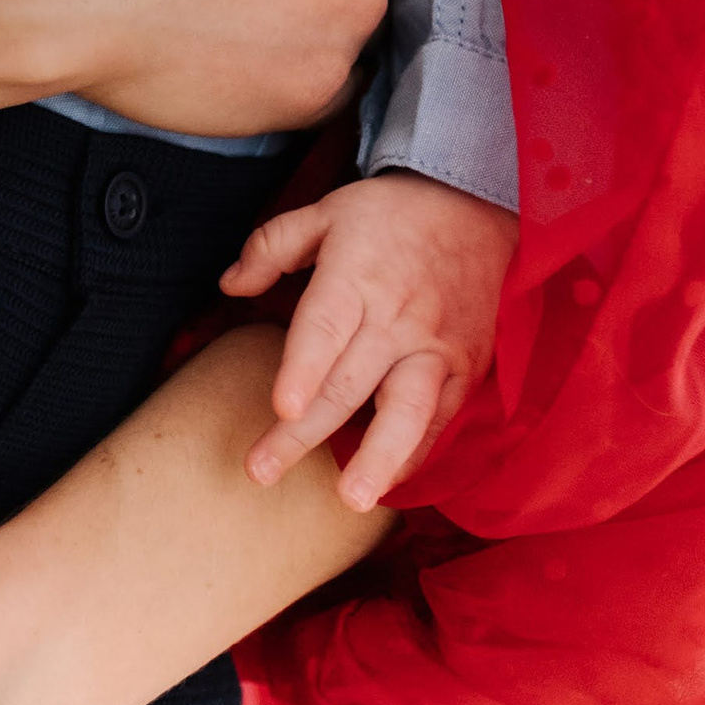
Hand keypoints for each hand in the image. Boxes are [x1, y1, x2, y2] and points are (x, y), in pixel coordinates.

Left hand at [225, 170, 516, 507]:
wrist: (475, 206)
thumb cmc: (389, 216)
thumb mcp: (325, 212)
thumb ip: (271, 247)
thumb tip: (229, 285)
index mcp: (356, 277)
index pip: (326, 329)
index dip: (304, 370)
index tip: (281, 407)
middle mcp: (399, 318)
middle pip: (349, 384)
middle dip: (303, 433)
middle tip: (262, 471)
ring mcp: (436, 347)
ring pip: (406, 411)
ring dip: (378, 459)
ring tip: (349, 498)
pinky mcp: (464, 367)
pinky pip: (438, 419)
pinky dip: (413, 454)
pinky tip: (384, 483)